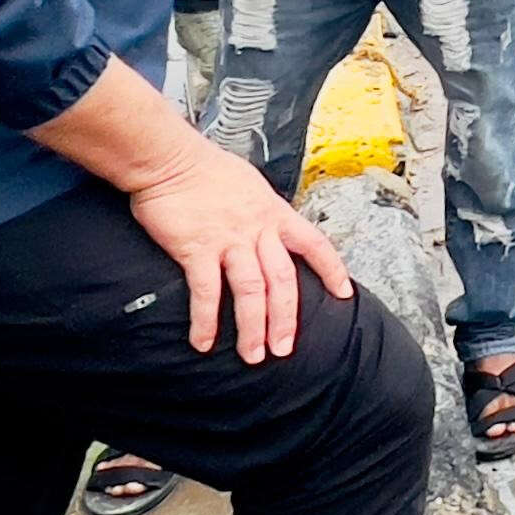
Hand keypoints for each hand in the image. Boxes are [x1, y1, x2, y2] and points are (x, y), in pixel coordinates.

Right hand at [115, 131, 354, 361]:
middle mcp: (257, 230)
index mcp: (274, 213)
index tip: (344, 293)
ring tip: (253, 355)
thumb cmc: (204, 168)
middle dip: (287, 319)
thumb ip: (261, 210)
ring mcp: (229, 240)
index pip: (314, 244)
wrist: (169, 158)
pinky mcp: (197, 249)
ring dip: (253, 327)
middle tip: (284, 349)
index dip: (331, 270)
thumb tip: (268, 224)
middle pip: (283, 281)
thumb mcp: (249, 185)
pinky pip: (206, 291)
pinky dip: (206, 319)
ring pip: (251, 291)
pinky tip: (203, 342)